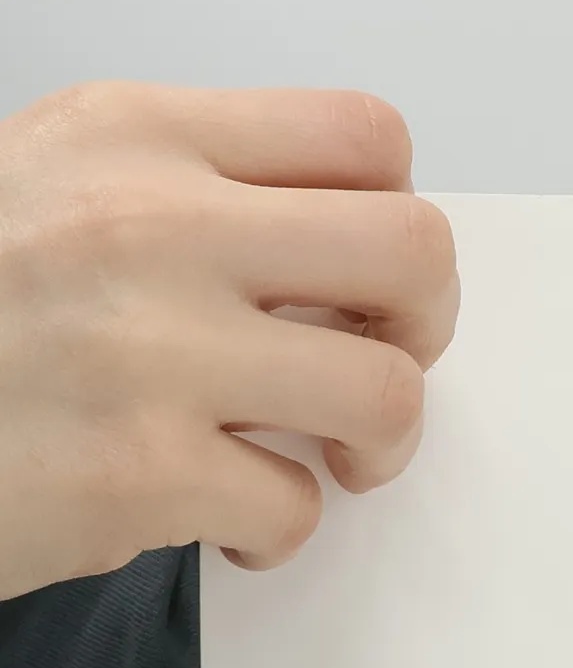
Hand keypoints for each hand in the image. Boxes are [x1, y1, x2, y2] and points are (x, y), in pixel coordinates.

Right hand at [0, 82, 458, 601]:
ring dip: (378, 445)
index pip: (364, 138)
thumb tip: (338, 256)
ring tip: (323, 459)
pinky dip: (277, 531)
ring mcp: (149, 347)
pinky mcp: (139, 470)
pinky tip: (225, 522)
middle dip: (425, 329)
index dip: (395, 220)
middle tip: (375, 367)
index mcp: (137, 137)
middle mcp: (150, 222)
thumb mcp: (52, 189)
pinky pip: (297, 507)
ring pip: (386, 392)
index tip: (363, 281)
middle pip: (416, 253)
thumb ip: (192, 197)